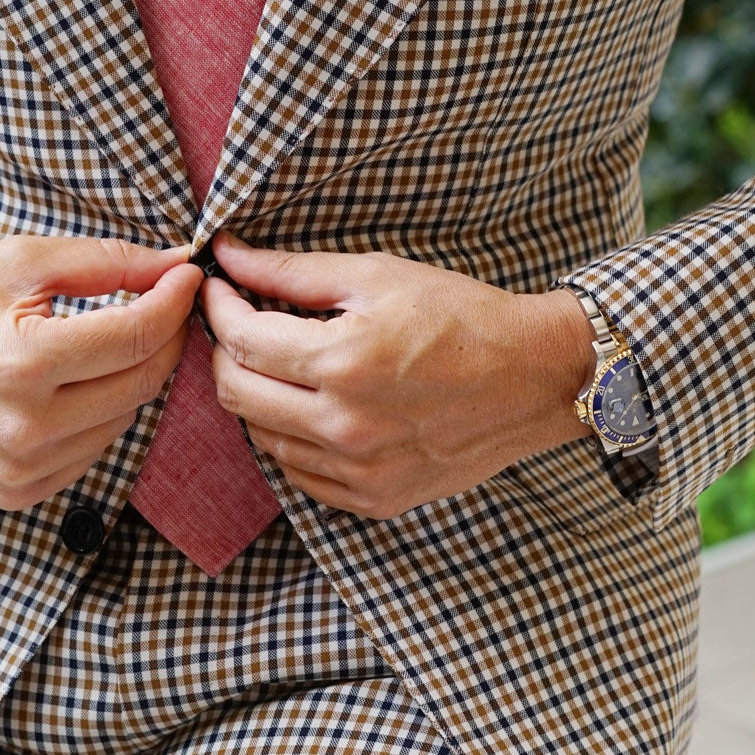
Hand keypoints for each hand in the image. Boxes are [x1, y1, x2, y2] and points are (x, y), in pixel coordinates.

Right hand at [0, 235, 201, 509]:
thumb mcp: (17, 262)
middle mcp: (26, 427)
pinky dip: (100, 415)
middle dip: (164, 338)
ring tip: (110, 342)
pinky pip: (94, 453)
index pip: (136, 336)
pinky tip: (76, 385)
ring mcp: (22, 469)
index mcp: (23, 363)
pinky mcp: (18, 492)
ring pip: (124, 420)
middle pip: (141, 383)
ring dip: (131, 378)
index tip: (187, 276)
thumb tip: (174, 264)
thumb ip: (104, 261)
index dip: (174, 301)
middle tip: (163, 304)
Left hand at [200, 231, 595, 518]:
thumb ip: (293, 272)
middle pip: (236, 393)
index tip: (220, 287)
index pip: (240, 339)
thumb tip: (228, 255)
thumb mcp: (378, 276)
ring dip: (257, 395)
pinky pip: (300, 475)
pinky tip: (312, 407)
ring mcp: (359, 471)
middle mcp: (344, 426)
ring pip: (261, 438)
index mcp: (342, 363)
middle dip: (224, 352)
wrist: (535, 378)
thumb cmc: (461, 317)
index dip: (218, 307)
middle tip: (240, 324)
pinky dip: (290, 439)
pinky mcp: (375, 499)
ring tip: (282, 364)